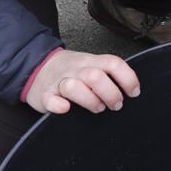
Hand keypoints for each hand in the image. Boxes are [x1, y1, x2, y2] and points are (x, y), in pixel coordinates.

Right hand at [23, 48, 141, 114]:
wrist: (36, 66)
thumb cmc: (71, 72)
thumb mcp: (91, 65)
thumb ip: (108, 74)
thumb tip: (132, 91)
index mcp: (91, 62)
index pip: (113, 63)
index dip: (128, 78)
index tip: (133, 93)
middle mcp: (76, 69)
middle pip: (96, 76)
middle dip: (111, 94)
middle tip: (115, 105)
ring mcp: (59, 81)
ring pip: (74, 86)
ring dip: (90, 100)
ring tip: (96, 108)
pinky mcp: (44, 94)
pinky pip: (50, 99)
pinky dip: (58, 105)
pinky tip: (65, 108)